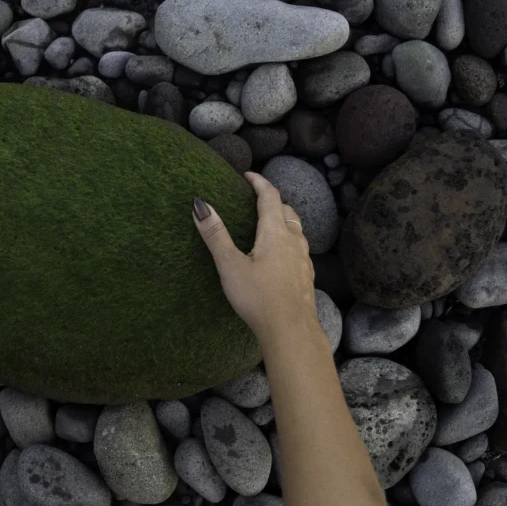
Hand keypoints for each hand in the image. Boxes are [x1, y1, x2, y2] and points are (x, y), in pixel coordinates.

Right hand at [194, 172, 317, 343]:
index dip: (259, 182)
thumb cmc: (259, 298)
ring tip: (268, 224)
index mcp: (275, 232)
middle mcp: (294, 241)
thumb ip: (215, 234)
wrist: (290, 330)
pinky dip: (289, 241)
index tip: (248, 175)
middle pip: (286, 210)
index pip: (270, 196)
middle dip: (272, 200)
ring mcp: (304, 259)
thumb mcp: (230, 265)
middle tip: (256, 198)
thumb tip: (200, 205)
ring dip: (283, 220)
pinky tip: (281, 255)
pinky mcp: (306, 276)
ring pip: (296, 229)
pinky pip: (300, 249)